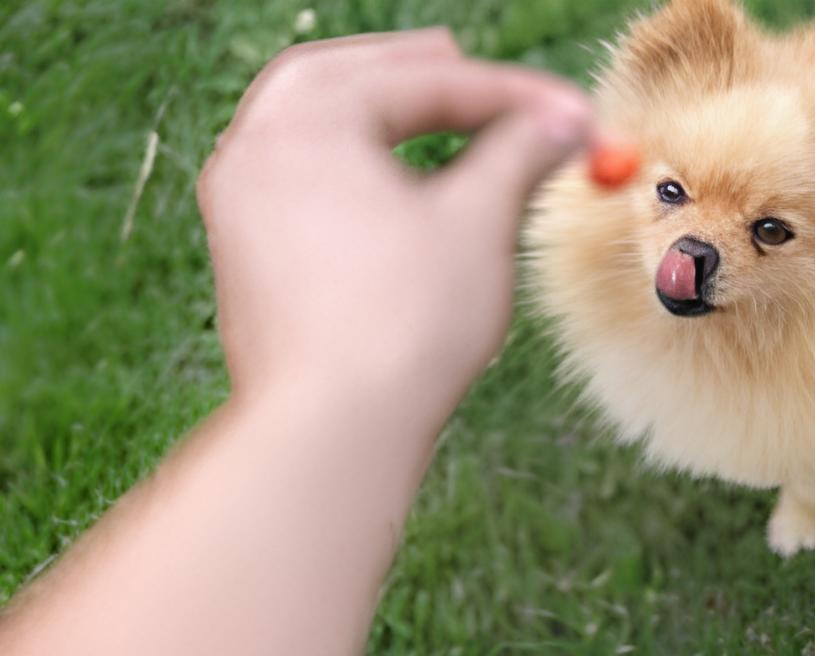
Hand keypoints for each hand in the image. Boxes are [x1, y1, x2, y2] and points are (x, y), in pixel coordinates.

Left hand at [198, 30, 592, 412]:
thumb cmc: (402, 326)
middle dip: (408, 69)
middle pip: (340, 75)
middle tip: (459, 63)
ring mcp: (238, 203)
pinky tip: (378, 177)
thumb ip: (520, 152)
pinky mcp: (244, 251)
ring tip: (417, 107)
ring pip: (305, 122)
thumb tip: (563, 121)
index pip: (424, 84)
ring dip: (365, 106)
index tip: (571, 113)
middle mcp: (255, 149)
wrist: (332, 429)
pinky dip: (339, 156)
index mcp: (308, 122)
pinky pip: (292, 173)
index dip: (510, 96)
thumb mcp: (477, 222)